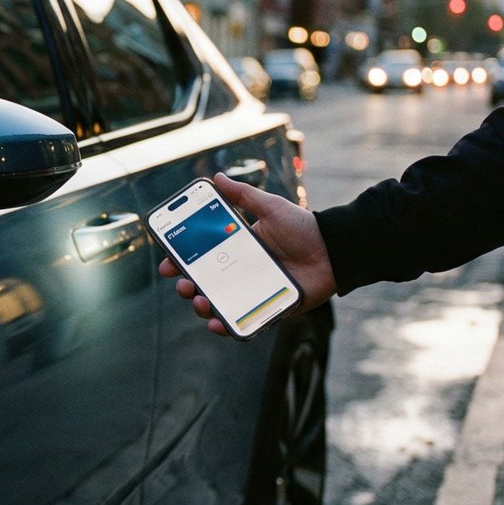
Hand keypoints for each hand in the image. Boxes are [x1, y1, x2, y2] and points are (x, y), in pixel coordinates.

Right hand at [157, 173, 336, 336]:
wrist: (335, 251)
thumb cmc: (304, 228)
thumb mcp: (271, 207)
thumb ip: (244, 195)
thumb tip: (216, 177)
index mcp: (236, 249)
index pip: (201, 257)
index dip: (180, 262)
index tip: (167, 264)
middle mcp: (240, 272)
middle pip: (204, 284)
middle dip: (186, 287)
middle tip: (184, 284)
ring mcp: (252, 292)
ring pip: (219, 304)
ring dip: (202, 307)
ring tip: (201, 302)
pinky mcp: (267, 309)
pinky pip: (243, 322)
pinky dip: (227, 326)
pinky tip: (218, 324)